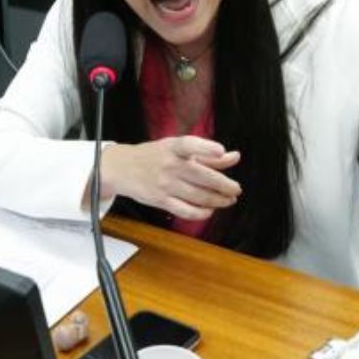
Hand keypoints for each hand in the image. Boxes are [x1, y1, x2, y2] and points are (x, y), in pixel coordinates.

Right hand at [98, 135, 240, 220]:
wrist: (122, 168)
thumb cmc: (155, 156)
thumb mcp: (177, 148)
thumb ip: (207, 154)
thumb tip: (234, 156)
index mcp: (173, 148)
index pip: (189, 145)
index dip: (205, 148)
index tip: (220, 151)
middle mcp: (169, 165)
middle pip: (202, 176)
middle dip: (224, 185)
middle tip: (236, 189)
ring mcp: (164, 184)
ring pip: (198, 196)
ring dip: (218, 200)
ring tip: (229, 200)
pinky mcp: (160, 200)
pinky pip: (185, 210)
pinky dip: (201, 213)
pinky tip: (209, 210)